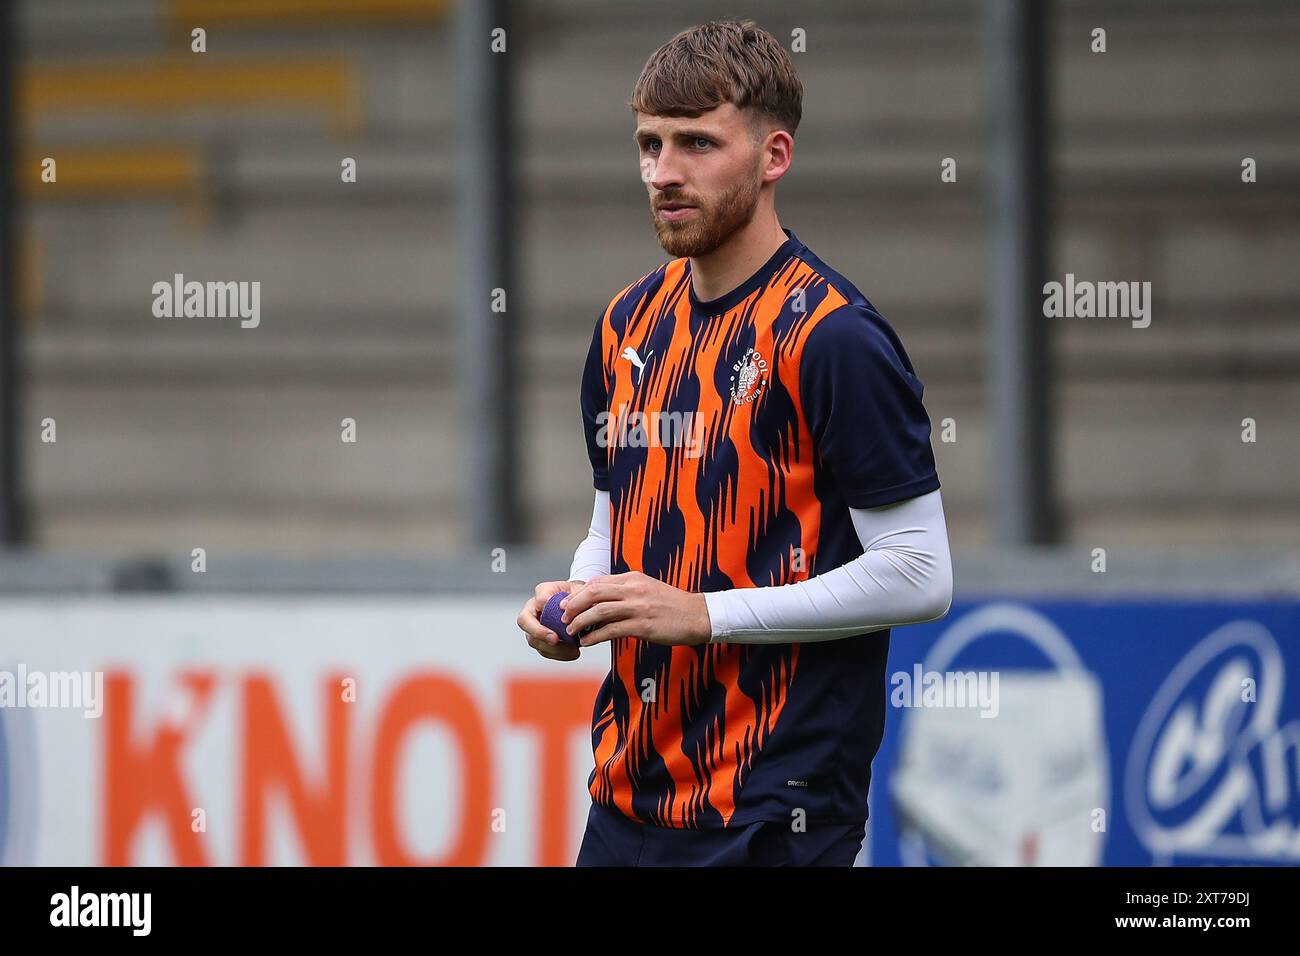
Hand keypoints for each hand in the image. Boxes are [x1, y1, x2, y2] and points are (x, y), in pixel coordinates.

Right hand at [517, 579, 586, 661]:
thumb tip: (567, 608)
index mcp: (544, 591)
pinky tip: (573, 653)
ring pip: (534, 640)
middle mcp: (533, 608)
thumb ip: (577, 595)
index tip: (558, 618)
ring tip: (573, 650)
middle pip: (525, 621)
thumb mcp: (581, 590)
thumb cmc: (579, 595)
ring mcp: (533, 625)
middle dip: (539, 632)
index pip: (539, 598)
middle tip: (555, 640)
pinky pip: (544, 650)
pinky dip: (559, 654)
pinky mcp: (540, 640)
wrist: (580, 605)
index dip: (545, 607)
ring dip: (552, 648)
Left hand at [559, 571, 711, 647]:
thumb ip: (627, 591)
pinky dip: (595, 636)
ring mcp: (638, 607)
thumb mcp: (648, 589)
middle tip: (562, 617)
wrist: (699, 616)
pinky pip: (612, 630)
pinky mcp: (643, 626)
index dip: (578, 594)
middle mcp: (634, 589)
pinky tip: (587, 642)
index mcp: (634, 578)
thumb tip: (602, 600)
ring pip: (599, 611)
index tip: (566, 604)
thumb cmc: (673, 605)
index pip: (598, 582)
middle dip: (573, 605)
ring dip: (580, 622)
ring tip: (571, 632)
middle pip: (593, 593)